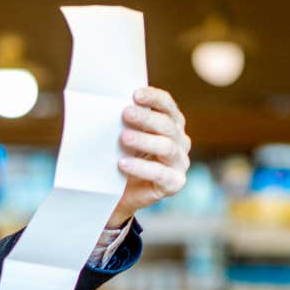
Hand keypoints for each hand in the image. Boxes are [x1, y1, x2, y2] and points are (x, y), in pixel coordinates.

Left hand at [106, 86, 191, 227]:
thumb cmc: (122, 158)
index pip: (167, 105)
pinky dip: (141, 167)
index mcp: (171, 124)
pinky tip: (122, 163)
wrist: (119, 194)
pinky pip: (160, 173)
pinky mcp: (174, 183)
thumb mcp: (123, 137)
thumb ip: (125, 121)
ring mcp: (180, 163)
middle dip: (146, 118)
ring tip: (123, 137)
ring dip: (144, 140)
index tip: (135, 94)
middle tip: (126, 113)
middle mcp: (180, 141)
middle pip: (167, 125)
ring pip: (166, 147)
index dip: (154, 98)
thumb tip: (109, 102)